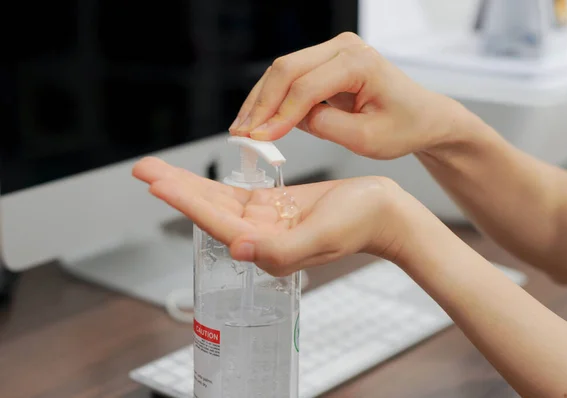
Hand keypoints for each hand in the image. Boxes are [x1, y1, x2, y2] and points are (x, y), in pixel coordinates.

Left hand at [132, 157, 413, 275]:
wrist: (383, 212)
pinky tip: (194, 179)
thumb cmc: (360, 222)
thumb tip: (237, 247)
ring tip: (156, 170)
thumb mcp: (323, 235)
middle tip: (143, 169)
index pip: (217, 223)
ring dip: (186, 185)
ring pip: (218, 201)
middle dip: (174, 189)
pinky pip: (236, 196)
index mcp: (269, 249)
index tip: (157, 183)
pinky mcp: (274, 208)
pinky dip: (212, 185)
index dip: (186, 201)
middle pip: (208, 211)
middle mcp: (261, 238)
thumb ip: (280, 249)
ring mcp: (266, 223)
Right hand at [229, 32, 461, 159]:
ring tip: (243, 130)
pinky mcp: (325, 62)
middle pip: (287, 70)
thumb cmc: (405, 126)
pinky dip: (272, 98)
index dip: (279, 115)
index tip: (260, 139)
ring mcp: (333, 51)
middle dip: (261, 104)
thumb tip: (290, 121)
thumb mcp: (368, 138)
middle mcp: (344, 47)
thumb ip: (328, 127)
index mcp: (360, 63)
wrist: (422, 116)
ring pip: (283, 71)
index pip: (307, 87)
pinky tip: (258, 119)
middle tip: (242, 134)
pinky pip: (291, 77)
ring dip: (260, 100)